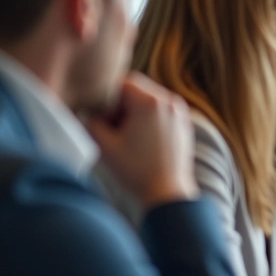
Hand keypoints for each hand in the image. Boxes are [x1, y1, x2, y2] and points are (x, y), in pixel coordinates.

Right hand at [85, 73, 197, 209]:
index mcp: (150, 102)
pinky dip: (148, 119)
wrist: (168, 193)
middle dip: (121, 105)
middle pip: (136, 89)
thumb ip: (92, 119)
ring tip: (127, 137)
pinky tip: (142, 141)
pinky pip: (161, 111)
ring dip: (134, 112)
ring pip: (148, 99)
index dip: (107, 98)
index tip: (103, 119)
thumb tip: (91, 108)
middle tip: (113, 129)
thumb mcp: (103, 144)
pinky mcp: (184, 123)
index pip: (121, 82)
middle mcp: (169, 101)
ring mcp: (180, 112)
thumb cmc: (135, 171)